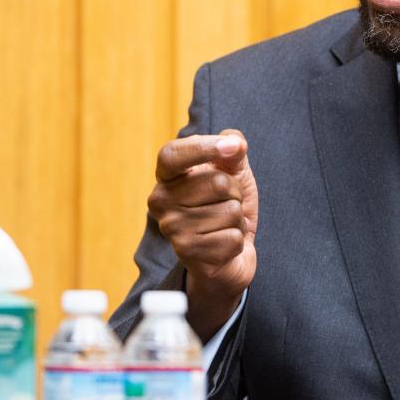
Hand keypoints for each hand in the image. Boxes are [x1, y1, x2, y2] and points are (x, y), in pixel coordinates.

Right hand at [147, 129, 258, 337]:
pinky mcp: (186, 252)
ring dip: (237, 219)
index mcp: (168, 176)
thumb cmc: (226, 206)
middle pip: (218, 182)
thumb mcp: (233, 172)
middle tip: (225, 205)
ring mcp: (171, 228)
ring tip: (223, 225)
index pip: (173, 154)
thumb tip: (235, 143)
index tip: (233, 146)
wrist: (229, 256)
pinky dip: (238, 241)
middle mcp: (161, 200)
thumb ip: (233, 150)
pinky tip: (223, 244)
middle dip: (235, 193)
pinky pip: (233, 238)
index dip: (203, 147)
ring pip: (230, 211)